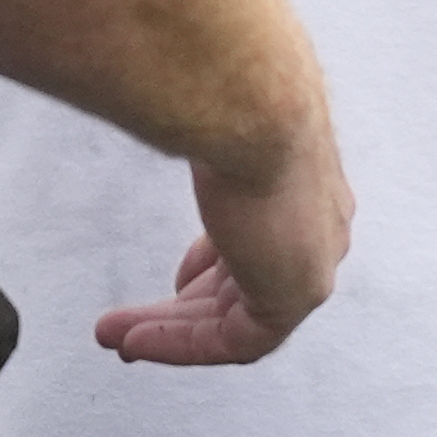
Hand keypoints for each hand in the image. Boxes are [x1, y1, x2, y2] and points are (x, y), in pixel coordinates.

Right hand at [94, 116, 353, 364]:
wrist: (255, 101)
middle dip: (184, 308)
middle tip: (130, 323)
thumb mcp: (221, 125)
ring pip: (236, 320)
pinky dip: (181, 343)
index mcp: (309, 188)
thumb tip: (174, 115)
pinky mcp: (295, 293)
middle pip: (247, 288)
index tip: (176, 280)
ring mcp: (313, 261)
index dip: (213, 266)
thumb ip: (210, 144)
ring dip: (170, 332)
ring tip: (116, 337)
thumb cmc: (234, 93)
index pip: (260, 244)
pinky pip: (235, 341)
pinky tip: (138, 339)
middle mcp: (320, 228)